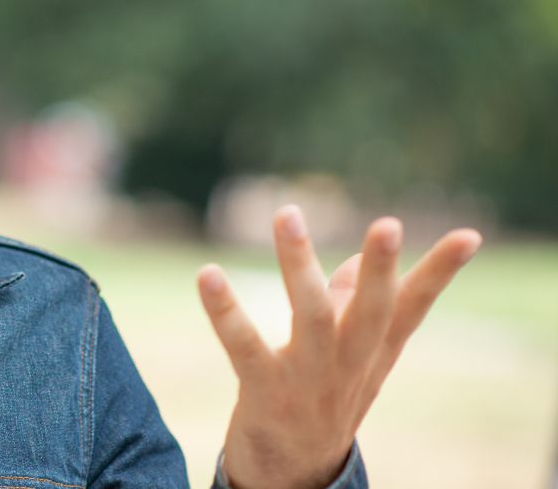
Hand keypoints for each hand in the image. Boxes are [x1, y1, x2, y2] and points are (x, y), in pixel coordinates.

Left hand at [196, 205, 481, 488]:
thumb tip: (355, 262)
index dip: (441, 272)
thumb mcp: (349, 359)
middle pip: (372, 312)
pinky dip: (225, 311)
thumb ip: (353, 308)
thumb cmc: (323, 400)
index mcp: (373, 350)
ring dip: (299, 264)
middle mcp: (349, 363)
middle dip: (381, 269)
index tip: (469, 235)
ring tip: (289, 215)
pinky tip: (208, 274)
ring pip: (310, 315)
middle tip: (389, 225)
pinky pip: (244, 347)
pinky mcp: (264, 391)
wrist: (294, 476)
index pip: (413, 306)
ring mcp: (309, 378)